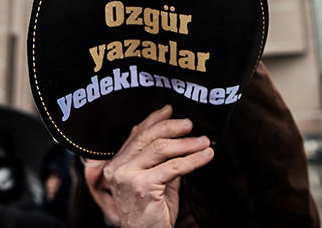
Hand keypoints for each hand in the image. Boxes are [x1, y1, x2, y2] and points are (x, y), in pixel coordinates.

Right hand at [88, 105, 213, 226]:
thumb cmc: (151, 213)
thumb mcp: (155, 179)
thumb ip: (162, 159)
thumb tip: (178, 135)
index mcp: (116, 164)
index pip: (136, 134)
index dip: (154, 119)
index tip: (170, 110)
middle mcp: (117, 168)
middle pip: (148, 137)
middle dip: (172, 127)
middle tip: (190, 125)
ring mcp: (127, 176)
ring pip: (161, 149)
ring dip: (187, 143)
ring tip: (204, 141)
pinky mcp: (142, 186)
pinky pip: (173, 167)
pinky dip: (193, 159)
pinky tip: (205, 156)